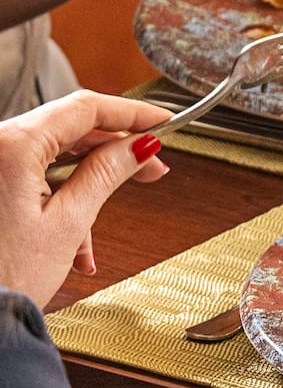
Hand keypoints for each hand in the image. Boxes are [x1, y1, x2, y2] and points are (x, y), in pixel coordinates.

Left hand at [0, 92, 170, 307]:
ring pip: (49, 155)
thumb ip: (106, 174)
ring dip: (83, 183)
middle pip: (67, 129)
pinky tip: (71, 236)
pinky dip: (55, 196)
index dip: (132, 114)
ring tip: (100, 224)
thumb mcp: (68, 224)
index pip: (85, 109)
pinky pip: (27, 174)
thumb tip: (138, 145)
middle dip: (111, 151)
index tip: (162, 122)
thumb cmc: (1, 278)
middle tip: (150, 167)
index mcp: (10, 146)